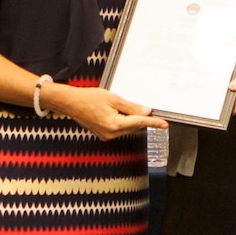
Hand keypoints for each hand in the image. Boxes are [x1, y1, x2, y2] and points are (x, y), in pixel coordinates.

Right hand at [45, 83, 167, 139]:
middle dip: (141, 118)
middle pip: (134, 126)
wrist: (71, 103)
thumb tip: (145, 112)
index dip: (153, 122)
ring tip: (122, 106)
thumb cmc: (87, 98)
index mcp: (114, 125)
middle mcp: (111, 134)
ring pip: (127, 128)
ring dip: (131, 120)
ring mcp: (106, 135)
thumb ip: (131, 107)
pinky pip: (119, 129)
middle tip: (147, 109)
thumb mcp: (113, 99)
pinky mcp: (103, 134)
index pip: (139, 123)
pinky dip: (123, 122)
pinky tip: (118, 112)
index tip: (164, 124)